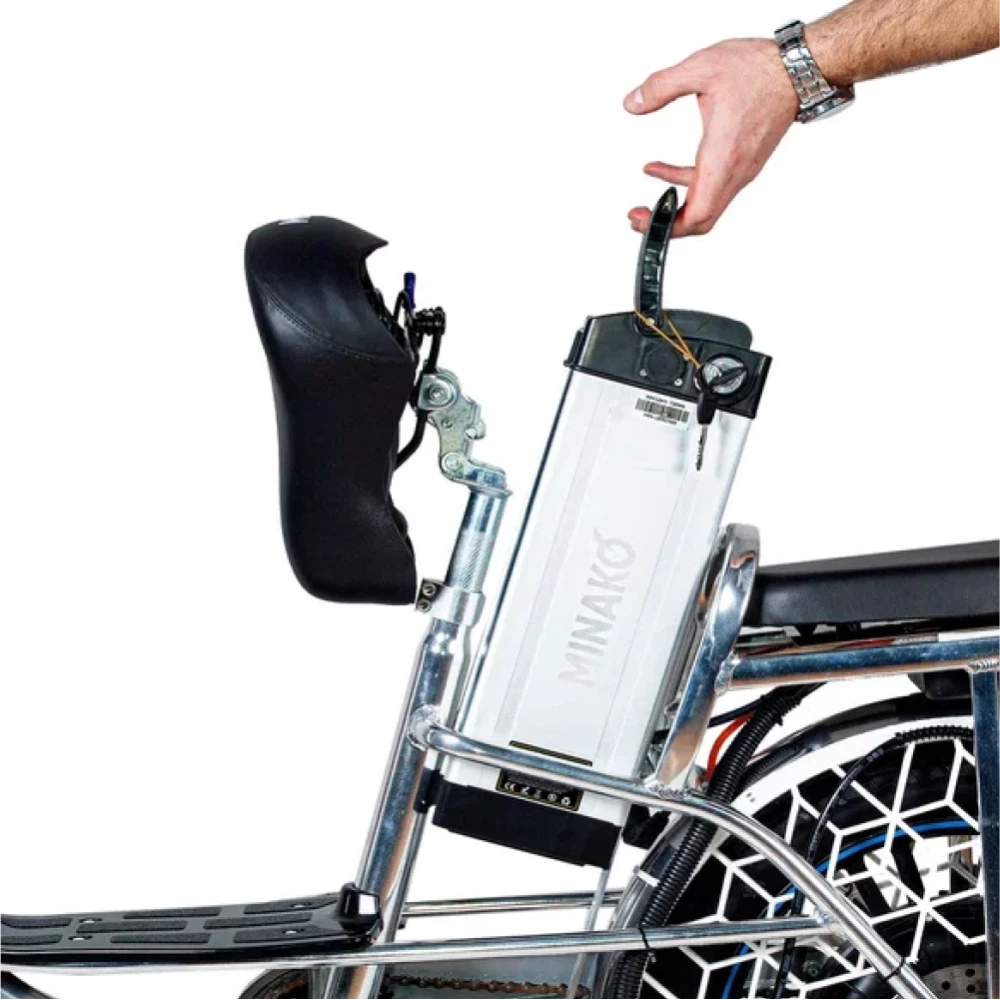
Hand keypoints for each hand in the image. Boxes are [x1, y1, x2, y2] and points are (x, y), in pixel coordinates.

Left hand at [625, 39, 799, 236]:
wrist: (799, 69)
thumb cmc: (759, 69)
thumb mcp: (701, 68)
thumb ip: (661, 86)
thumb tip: (632, 103)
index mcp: (724, 157)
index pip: (698, 214)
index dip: (668, 227)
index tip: (642, 219)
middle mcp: (736, 171)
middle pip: (702, 220)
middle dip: (667, 226)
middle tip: (639, 219)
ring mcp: (741, 170)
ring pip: (706, 204)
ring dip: (675, 207)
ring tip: (647, 205)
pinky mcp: (742, 162)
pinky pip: (710, 186)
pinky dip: (683, 184)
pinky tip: (657, 169)